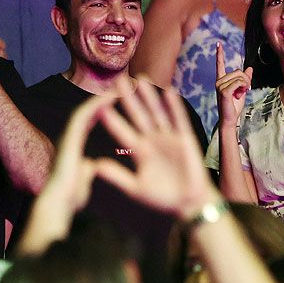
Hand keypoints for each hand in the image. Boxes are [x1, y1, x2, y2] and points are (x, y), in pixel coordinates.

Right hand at [37, 93, 114, 213]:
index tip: (114, 100)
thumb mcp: (83, 177)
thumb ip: (86, 169)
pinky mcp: (69, 137)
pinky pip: (84, 115)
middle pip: (90, 110)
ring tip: (120, 83)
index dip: (102, 109)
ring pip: (88, 108)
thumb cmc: (71, 196)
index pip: (91, 120)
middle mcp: (71, 136)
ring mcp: (69, 135)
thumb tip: (91, 165)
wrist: (58, 204)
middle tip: (119, 85)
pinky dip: (97, 104)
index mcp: (75, 144)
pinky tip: (112, 95)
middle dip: (103, 97)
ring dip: (103, 95)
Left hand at [95, 78, 217, 218]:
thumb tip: (95, 165)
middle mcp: (153, 141)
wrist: (188, 203)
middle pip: (138, 115)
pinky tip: (168, 92)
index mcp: (140, 151)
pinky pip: (179, 120)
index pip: (122, 132)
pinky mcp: (185, 139)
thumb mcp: (136, 188)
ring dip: (150, 96)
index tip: (98, 106)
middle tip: (118, 80)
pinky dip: (174, 107)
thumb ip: (117, 176)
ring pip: (157, 113)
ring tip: (142, 79)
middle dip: (129, 98)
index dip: (112, 120)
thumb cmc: (163, 198)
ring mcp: (169, 138)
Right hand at [215, 42, 251, 128]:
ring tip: (242, 93)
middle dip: (246, 79)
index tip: (218, 44)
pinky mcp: (223, 90)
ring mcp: (219, 85)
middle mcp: (219, 81)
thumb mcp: (242, 89)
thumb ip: (245, 79)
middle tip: (247, 89)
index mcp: (221, 80)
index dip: (219, 54)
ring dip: (246, 84)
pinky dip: (243, 87)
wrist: (231, 118)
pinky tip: (240, 94)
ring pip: (239, 77)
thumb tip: (250, 68)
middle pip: (238, 71)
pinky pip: (238, 83)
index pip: (220, 65)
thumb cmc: (235, 105)